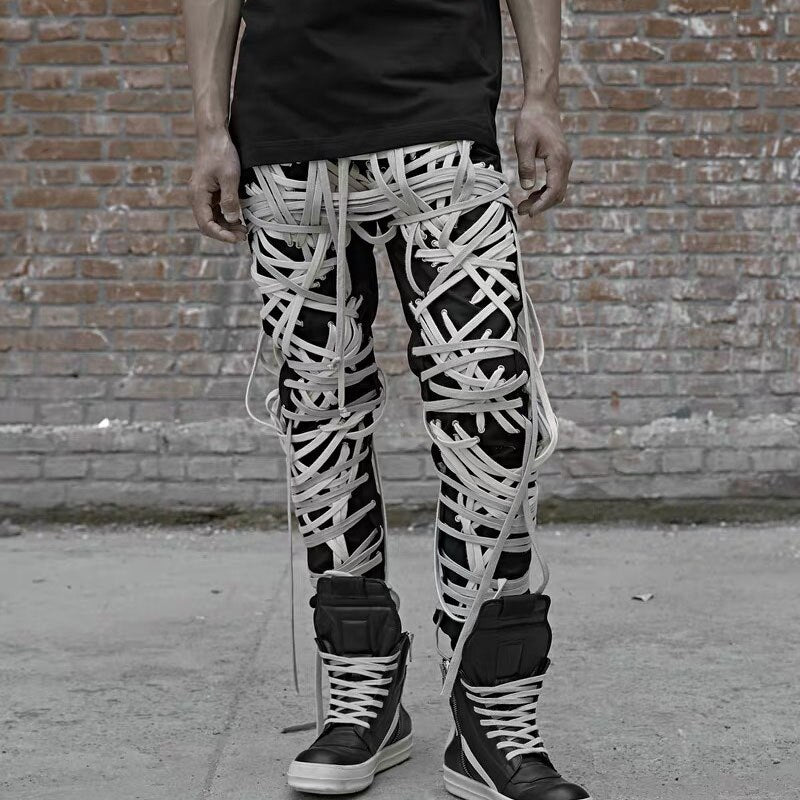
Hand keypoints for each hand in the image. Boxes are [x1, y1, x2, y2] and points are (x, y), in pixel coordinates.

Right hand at [189, 130, 246, 242]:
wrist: (213, 135)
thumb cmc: (221, 153)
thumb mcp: (229, 176)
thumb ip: (230, 199)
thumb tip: (232, 219)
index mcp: (197, 194)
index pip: (206, 224)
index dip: (221, 235)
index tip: (237, 238)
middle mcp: (196, 197)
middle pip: (207, 224)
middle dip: (224, 233)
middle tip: (243, 236)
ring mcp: (201, 195)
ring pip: (212, 219)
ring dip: (226, 226)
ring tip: (243, 230)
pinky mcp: (208, 192)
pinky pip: (214, 211)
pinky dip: (225, 217)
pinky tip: (238, 220)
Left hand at [514, 98, 571, 216]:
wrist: (542, 105)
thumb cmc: (531, 121)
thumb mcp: (523, 144)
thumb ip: (526, 167)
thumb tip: (527, 188)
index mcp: (558, 159)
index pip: (554, 190)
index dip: (542, 205)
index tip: (529, 213)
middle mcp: (565, 162)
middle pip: (558, 193)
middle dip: (541, 205)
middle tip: (521, 210)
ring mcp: (564, 162)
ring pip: (558, 189)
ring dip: (542, 200)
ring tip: (524, 205)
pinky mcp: (560, 160)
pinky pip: (556, 182)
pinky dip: (545, 191)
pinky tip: (532, 193)